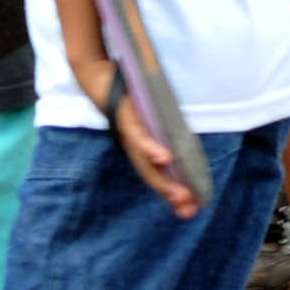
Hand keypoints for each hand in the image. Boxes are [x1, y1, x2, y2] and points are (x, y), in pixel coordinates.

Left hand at [88, 58, 195, 216]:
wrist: (98, 78)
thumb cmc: (127, 97)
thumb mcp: (149, 115)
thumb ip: (161, 130)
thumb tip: (179, 143)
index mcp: (141, 146)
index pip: (157, 174)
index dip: (172, 192)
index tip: (190, 209)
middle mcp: (133, 146)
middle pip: (152, 175)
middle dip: (171, 194)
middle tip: (189, 212)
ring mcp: (129, 134)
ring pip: (145, 163)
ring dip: (163, 181)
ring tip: (180, 195)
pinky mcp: (127, 119)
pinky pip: (139, 137)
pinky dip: (151, 149)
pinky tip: (165, 158)